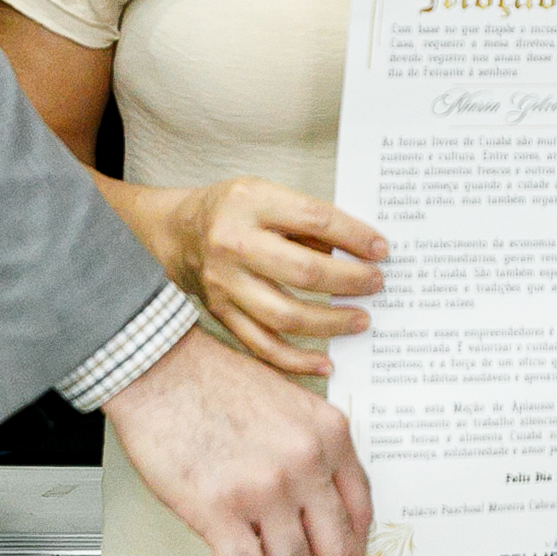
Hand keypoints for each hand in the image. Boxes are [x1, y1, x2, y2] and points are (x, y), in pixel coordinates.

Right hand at [101, 328, 371, 555]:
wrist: (159, 368)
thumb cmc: (213, 381)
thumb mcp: (288, 401)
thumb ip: (311, 449)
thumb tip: (315, 511)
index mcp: (329, 434)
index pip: (360, 512)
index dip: (354, 555)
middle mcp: (306, 462)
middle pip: (334, 550)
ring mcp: (265, 488)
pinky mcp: (220, 510)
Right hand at [149, 177, 385, 377]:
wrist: (175, 233)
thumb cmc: (232, 210)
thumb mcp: (266, 194)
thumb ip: (307, 221)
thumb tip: (359, 252)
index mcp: (250, 202)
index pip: (314, 220)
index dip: (354, 236)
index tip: (381, 249)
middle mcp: (233, 244)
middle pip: (303, 271)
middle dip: (349, 281)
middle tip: (377, 284)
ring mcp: (225, 284)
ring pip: (285, 315)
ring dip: (331, 323)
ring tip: (361, 320)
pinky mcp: (221, 314)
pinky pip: (262, 345)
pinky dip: (297, 359)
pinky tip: (326, 361)